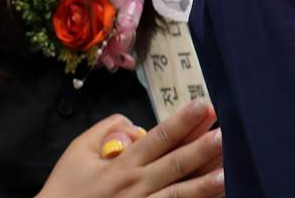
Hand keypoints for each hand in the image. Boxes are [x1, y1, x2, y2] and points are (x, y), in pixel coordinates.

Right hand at [35, 99, 224, 197]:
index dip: (183, 121)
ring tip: (227, 171)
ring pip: (178, 194)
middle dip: (201, 148)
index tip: (205, 105)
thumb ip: (106, 129)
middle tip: (226, 133)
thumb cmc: (66, 188)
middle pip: (175, 164)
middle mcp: (136, 184)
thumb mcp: (79, 151)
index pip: (159, 137)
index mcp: (123, 163)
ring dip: (203, 184)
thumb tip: (135, 123)